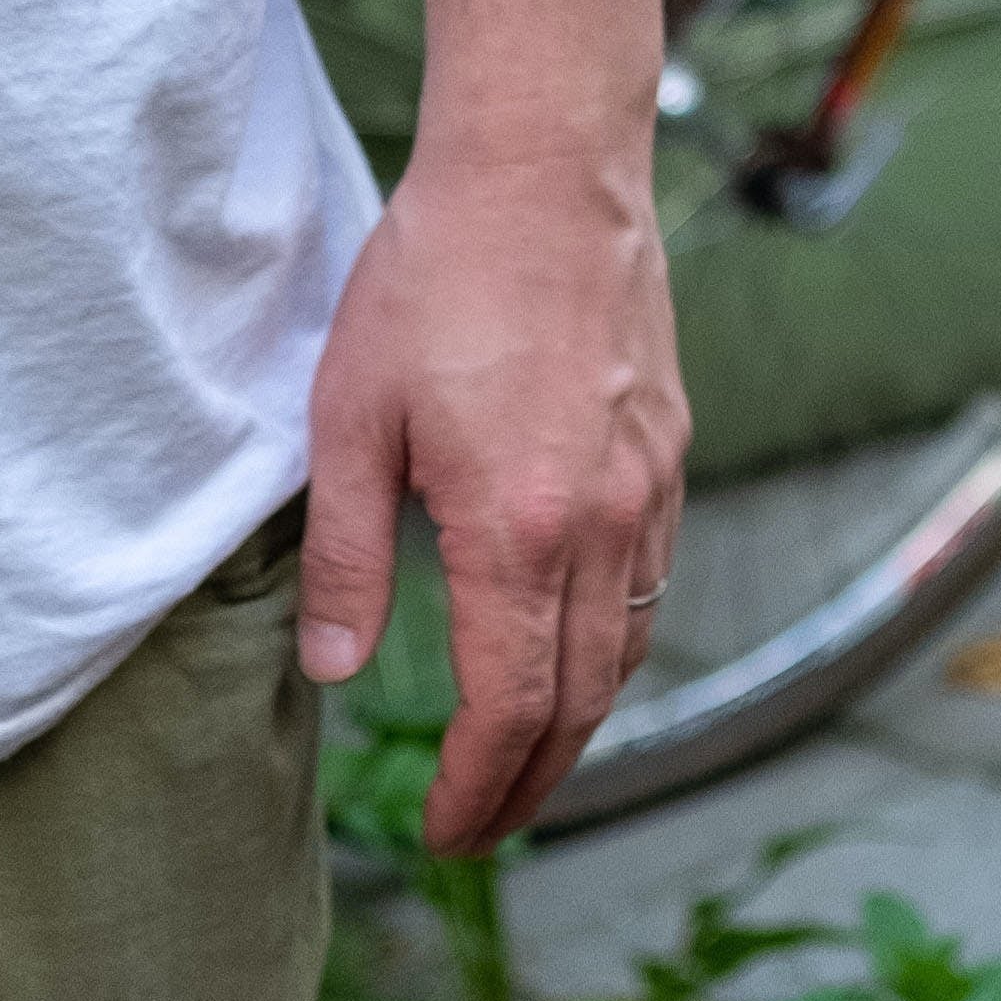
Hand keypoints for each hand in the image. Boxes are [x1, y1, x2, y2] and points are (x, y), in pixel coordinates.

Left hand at [299, 131, 687, 848]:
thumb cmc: (434, 279)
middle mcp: (602, 523)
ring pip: (628, 646)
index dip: (477, 788)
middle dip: (531, 783)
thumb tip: (333, 672)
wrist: (545, 168)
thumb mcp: (351, 418)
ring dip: (579, 724)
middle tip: (480, 826)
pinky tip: (574, 644)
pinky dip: (615, 641)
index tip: (441, 832)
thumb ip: (344, 557)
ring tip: (524, 760)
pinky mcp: (668, 447)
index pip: (510, 706)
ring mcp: (649, 485)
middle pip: (582, 701)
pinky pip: (652, 578)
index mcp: (517, 529)